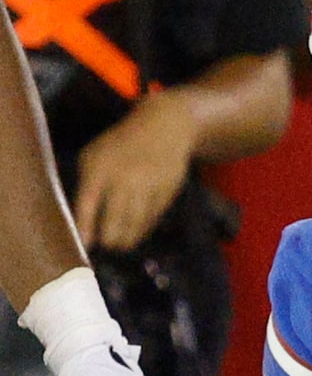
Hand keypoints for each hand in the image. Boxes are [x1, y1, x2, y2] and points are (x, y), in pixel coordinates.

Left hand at [73, 92, 200, 251]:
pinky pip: (151, 218)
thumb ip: (87, 184)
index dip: (85, 228)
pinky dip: (143, 228)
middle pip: (115, 221)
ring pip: (135, 224)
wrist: (163, 129)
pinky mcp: (165, 194)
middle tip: (107, 246)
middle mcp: (124, 179)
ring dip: (127, 239)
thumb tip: (82, 220)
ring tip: (120, 245)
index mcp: (99, 167)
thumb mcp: (95, 156)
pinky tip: (137, 231)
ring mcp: (147, 187)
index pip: (88, 204)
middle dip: (110, 239)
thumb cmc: (120, 145)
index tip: (83, 246)